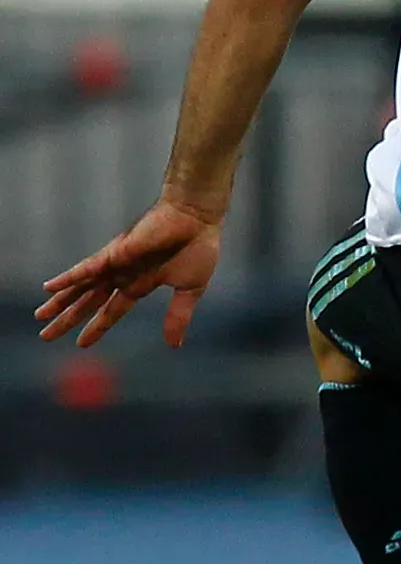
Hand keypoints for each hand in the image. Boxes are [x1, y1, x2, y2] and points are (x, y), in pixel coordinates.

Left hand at [35, 198, 223, 348]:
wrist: (197, 218)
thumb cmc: (197, 247)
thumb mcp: (190, 289)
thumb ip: (179, 316)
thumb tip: (174, 345)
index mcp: (140, 284)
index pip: (112, 310)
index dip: (97, 326)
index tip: (81, 343)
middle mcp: (122, 275)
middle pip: (89, 301)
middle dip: (68, 318)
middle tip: (46, 336)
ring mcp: (115, 264)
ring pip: (81, 287)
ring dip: (60, 302)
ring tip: (40, 316)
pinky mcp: (115, 253)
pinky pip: (86, 268)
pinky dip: (68, 278)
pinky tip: (49, 287)